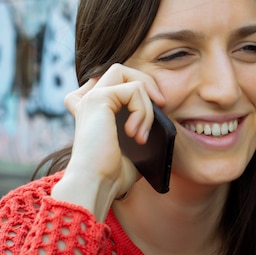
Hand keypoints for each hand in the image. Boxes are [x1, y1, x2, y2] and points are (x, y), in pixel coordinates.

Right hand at [51, 63, 164, 220]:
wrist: (97, 184)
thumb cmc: (114, 173)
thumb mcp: (135, 144)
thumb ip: (143, 126)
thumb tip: (167, 118)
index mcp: (94, 109)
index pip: (117, 80)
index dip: (140, 88)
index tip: (157, 107)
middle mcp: (88, 99)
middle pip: (122, 70)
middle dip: (147, 84)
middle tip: (161, 105)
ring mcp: (91, 97)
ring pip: (129, 76)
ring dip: (146, 103)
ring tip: (142, 133)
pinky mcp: (97, 99)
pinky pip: (134, 89)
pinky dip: (143, 111)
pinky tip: (135, 134)